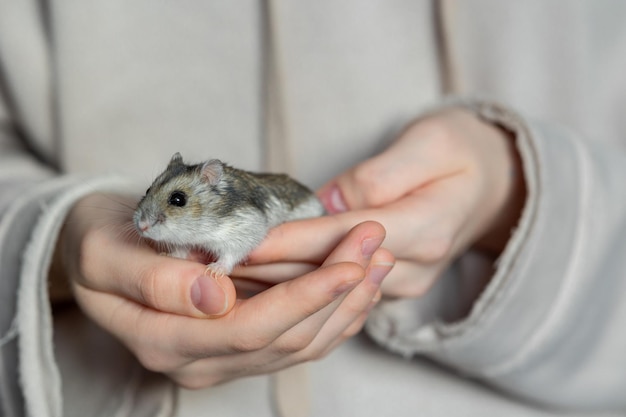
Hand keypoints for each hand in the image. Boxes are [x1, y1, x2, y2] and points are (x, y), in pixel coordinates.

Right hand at [55, 194, 393, 387]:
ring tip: (380, 259)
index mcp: (165, 341)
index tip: (352, 259)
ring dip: (346, 304)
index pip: (254, 327)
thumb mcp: (104, 252)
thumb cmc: (98, 239)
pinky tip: (358, 285)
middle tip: (375, 243)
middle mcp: (198, 361)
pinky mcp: (237, 345)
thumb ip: (152, 280)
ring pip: (300, 345)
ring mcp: (220, 358)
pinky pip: (295, 340)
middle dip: (339, 291)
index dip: (308, 295)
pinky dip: (332, 313)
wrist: (97, 245)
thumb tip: (214, 298)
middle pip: (288, 338)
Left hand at [239, 109, 524, 298]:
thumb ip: (379, 176)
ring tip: (231, 275)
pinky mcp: (392, 284)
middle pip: (332, 271)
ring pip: (330, 286)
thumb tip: (329, 204)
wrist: (494, 183)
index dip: (291, 240)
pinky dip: (301, 282)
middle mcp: (415, 267)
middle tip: (221, 263)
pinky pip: (339, 289)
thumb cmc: (461, 153)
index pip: (345, 237)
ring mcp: (404, 282)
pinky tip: (264, 278)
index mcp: (428, 228)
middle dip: (273, 268)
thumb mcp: (429, 143)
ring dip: (280, 280)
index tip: (245, 242)